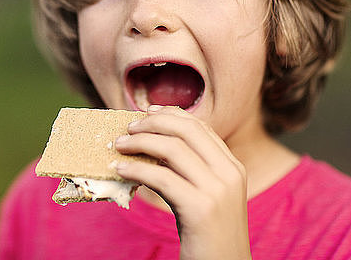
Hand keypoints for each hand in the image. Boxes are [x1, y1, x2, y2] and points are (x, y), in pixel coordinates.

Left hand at [115, 105, 251, 259]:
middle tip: (128, 127)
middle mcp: (230, 173)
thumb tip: (153, 145)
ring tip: (118, 145)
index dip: (171, 114)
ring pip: (172, 148)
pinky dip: (135, 168)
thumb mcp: (206, 196)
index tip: (147, 112)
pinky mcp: (201, 209)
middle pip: (187, 129)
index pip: (200, 127)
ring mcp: (217, 190)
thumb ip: (191, 171)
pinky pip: (161, 177)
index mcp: (232, 167)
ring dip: (139, 142)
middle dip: (153, 122)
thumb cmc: (208, 237)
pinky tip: (120, 169)